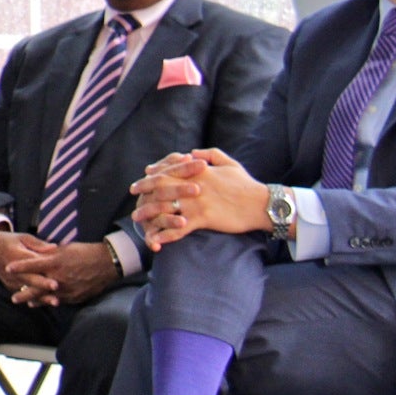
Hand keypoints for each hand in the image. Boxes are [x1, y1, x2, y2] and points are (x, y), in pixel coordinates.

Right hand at [0, 228, 56, 298]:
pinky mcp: (10, 286)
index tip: (55, 280)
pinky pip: (24, 293)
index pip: (30, 264)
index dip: (42, 270)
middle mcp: (11, 270)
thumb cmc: (9, 241)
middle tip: (57, 290)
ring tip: (56, 302)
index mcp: (15, 254)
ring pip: (27, 290)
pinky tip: (48, 301)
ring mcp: (10, 279)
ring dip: (42, 297)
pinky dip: (36, 298)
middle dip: (43, 286)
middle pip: (30, 279)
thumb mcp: (22, 238)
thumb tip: (55, 248)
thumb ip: (38, 244)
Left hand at [1, 240, 118, 306]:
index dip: (20, 267)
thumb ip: (49, 254)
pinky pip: (60, 301)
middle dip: (24, 294)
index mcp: (56, 262)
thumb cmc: (84, 252)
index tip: (7, 268)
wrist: (107, 263)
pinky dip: (51, 301)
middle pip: (38, 287)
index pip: (33, 265)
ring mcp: (68, 289)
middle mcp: (60, 277)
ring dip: (36, 300)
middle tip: (13, 298)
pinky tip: (45, 303)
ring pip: (48, 297)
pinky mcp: (75, 296)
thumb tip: (35, 254)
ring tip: (26, 302)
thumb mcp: (64, 249)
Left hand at [129, 147, 268, 250]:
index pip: (168, 171)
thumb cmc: (246, 184)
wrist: (262, 204)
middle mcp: (193, 186)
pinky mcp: (203, 219)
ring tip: (137, 220)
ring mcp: (196, 203)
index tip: (142, 179)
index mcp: (197, 172)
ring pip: (165, 208)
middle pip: (160, 188)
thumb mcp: (229, 163)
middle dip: (144, 193)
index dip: (153, 175)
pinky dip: (166, 235)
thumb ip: (209, 154)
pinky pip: (179, 229)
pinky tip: (156, 241)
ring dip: (149, 215)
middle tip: (134, 199)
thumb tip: (192, 153)